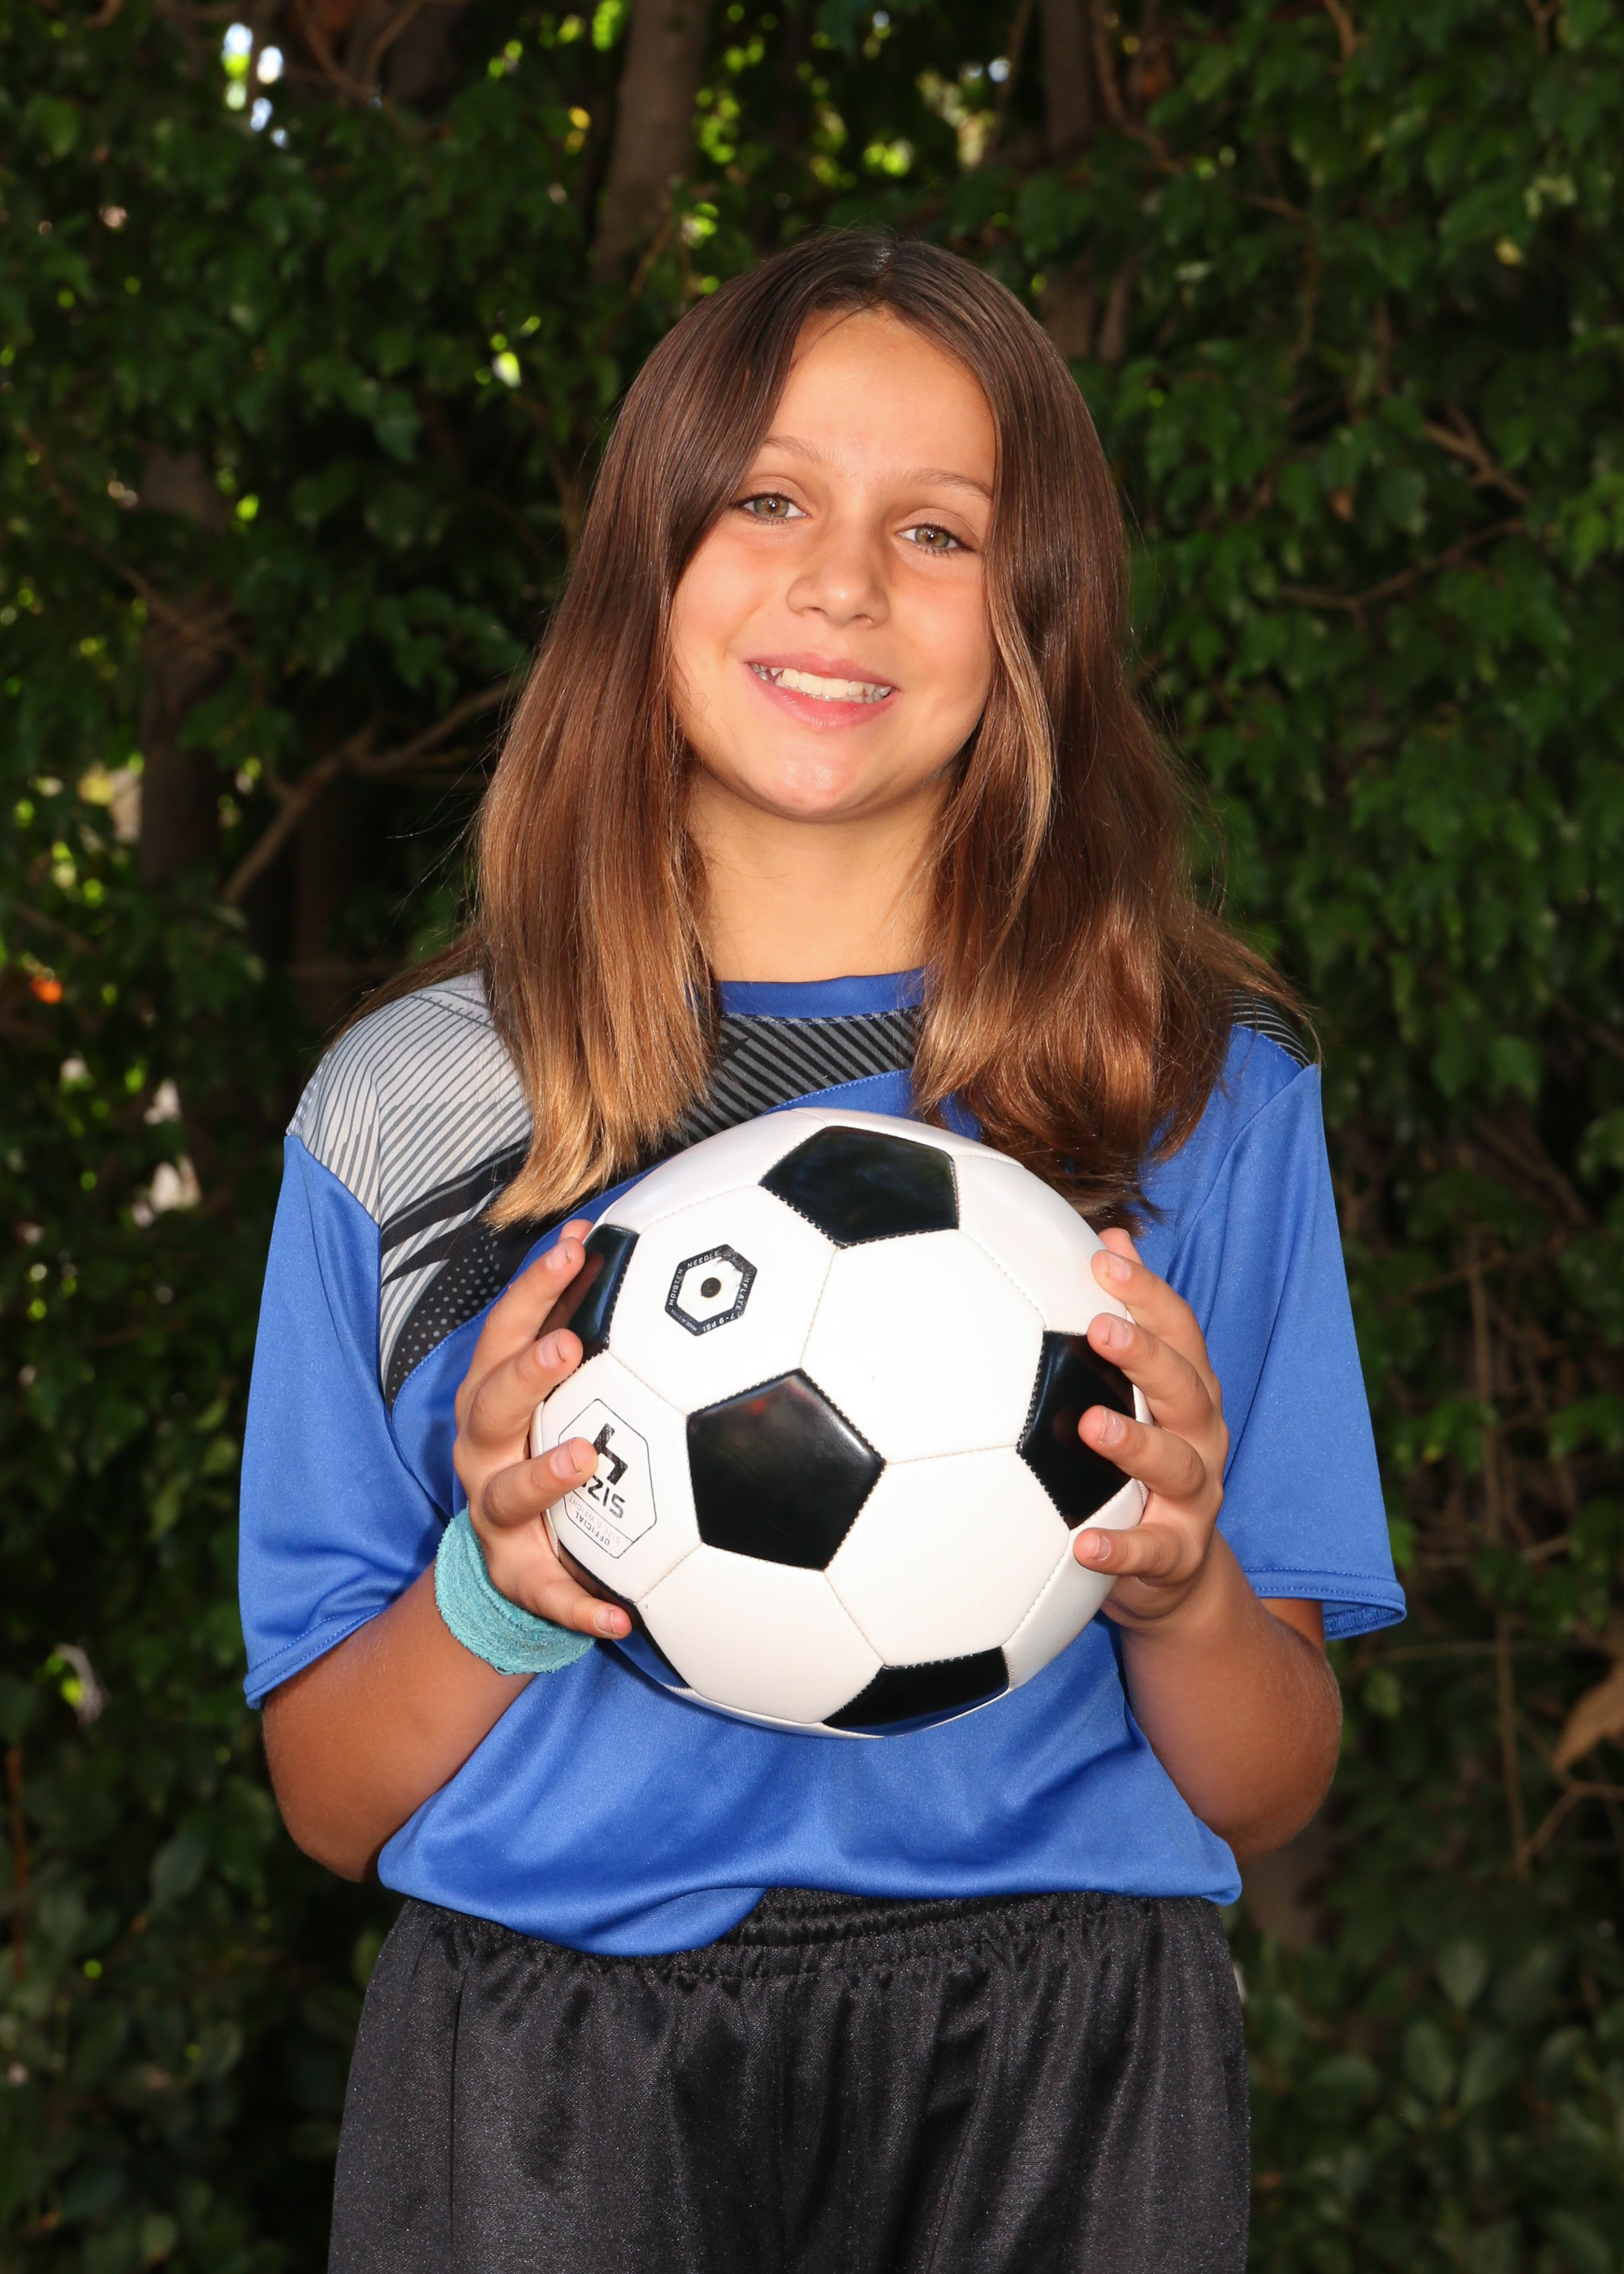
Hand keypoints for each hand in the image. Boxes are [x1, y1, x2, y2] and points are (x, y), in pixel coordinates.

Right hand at [450, 1221, 631, 1641]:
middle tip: (567, 1346)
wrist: (516, 1563)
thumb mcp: (561, 1395)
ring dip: (544, 1475)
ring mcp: (495, 1516)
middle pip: (490, 1404)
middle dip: (524, 1373)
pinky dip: (582, 1606)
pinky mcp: (518, 1577)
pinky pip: (550, 1595)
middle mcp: (484, 1452)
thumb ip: (590, 1330)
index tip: (576, 1245)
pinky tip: (621, 1617)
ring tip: (583, 1460)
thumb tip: (649, 1249)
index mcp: (494, 1400)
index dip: (535, 1288)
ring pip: (507, 1495)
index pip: (506, 1332)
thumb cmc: (547, 1449)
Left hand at [1071, 1229, 1229, 1627]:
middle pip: (1186, 1388)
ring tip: (1091, 1425)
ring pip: (1176, 1465)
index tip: (1103, 1258)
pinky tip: (1082, 1544)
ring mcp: (1195, 1498)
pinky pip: (1150, 1551)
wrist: (1176, 1573)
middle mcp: (1202, 1437)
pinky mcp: (1176, 1555)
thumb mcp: (1141, 1391)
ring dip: (1136, 1443)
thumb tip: (1109, 1236)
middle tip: (1099, 1329)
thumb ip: (1131, 1318)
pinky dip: (1118, 1548)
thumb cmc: (1141, 1464)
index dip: (1147, 1293)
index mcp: (1190, 1392)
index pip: (1179, 1331)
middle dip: (1147, 1356)